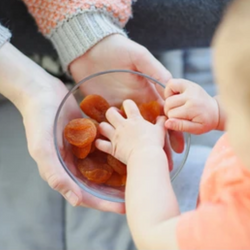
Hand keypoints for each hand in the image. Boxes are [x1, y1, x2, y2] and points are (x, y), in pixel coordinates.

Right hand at [22, 73, 124, 212]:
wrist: (41, 93)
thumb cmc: (39, 120)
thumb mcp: (42, 148)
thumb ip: (55, 174)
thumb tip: (76, 201)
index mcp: (62, 171)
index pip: (86, 195)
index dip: (104, 203)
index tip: (124, 207)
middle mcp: (72, 164)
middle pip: (97, 184)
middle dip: (115, 191)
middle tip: (136, 192)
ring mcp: (80, 150)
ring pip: (101, 167)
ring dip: (117, 173)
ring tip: (137, 175)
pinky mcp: (86, 137)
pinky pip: (102, 148)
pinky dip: (114, 152)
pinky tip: (129, 152)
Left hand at [70, 34, 183, 152]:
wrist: (90, 50)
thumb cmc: (118, 50)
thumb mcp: (140, 57)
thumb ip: (155, 71)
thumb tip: (171, 86)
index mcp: (145, 94)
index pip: (162, 117)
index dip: (172, 131)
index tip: (178, 148)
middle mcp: (133, 105)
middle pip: (147, 129)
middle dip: (157, 146)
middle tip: (164, 163)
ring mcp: (117, 108)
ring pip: (128, 132)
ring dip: (135, 148)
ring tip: (142, 164)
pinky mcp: (101, 109)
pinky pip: (106, 128)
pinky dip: (108, 141)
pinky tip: (113, 156)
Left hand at [96, 100, 165, 163]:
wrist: (146, 157)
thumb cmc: (154, 143)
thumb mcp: (160, 130)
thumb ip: (161, 122)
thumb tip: (162, 117)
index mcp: (135, 120)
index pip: (128, 104)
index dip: (127, 104)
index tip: (128, 108)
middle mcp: (123, 126)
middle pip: (110, 112)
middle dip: (111, 113)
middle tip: (115, 117)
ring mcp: (116, 136)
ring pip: (102, 126)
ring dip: (103, 127)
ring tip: (107, 129)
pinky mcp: (112, 148)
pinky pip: (100, 144)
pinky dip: (99, 143)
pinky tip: (100, 143)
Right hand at [164, 79, 218, 133]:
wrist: (216, 111)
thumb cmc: (205, 121)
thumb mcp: (195, 129)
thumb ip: (181, 126)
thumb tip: (167, 123)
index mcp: (192, 108)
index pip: (171, 114)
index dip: (172, 119)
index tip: (179, 121)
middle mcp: (191, 96)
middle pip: (168, 104)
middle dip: (170, 111)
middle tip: (178, 114)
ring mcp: (189, 87)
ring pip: (168, 95)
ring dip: (169, 102)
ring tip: (177, 106)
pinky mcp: (188, 83)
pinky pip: (171, 83)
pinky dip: (169, 91)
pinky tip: (175, 97)